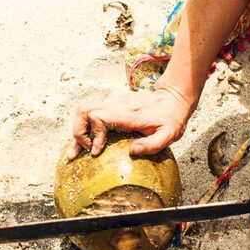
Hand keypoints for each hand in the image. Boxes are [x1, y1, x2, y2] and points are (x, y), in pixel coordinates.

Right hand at [66, 86, 194, 159]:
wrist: (174, 98)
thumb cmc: (171, 118)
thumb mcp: (169, 135)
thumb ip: (152, 145)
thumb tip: (132, 151)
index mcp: (127, 113)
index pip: (98, 117)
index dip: (94, 135)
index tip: (97, 151)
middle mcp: (116, 103)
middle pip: (83, 111)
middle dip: (77, 132)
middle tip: (80, 152)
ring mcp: (113, 101)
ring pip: (84, 110)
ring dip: (77, 129)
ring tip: (76, 150)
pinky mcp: (112, 102)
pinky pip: (92, 111)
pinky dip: (85, 126)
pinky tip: (87, 142)